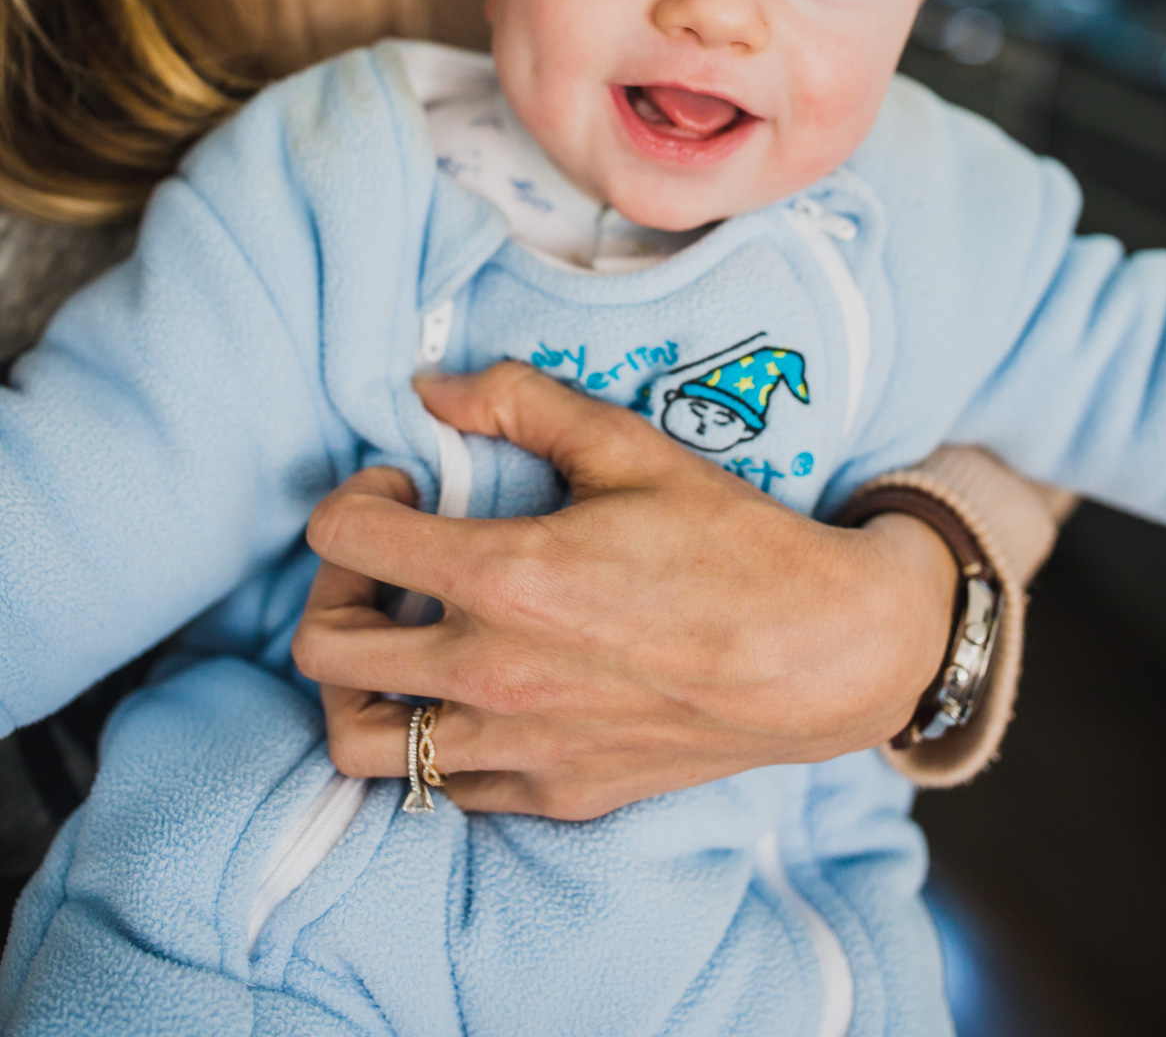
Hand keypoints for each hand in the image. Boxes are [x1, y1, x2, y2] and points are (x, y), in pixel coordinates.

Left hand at [293, 363, 958, 818]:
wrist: (823, 655)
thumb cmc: (731, 542)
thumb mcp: (628, 445)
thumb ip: (520, 401)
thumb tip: (431, 390)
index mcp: (502, 577)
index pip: (342, 539)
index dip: (354, 497)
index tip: (403, 487)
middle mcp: (491, 675)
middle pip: (323, 651)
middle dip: (333, 589)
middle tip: (386, 561)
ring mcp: (518, 748)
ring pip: (358, 742)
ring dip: (360, 683)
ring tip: (407, 638)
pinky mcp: (553, 793)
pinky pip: (443, 787)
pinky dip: (433, 739)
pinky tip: (476, 690)